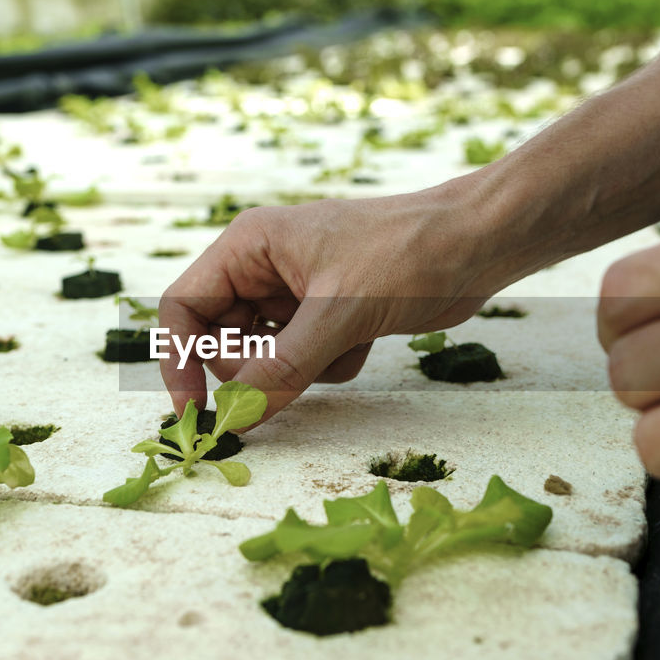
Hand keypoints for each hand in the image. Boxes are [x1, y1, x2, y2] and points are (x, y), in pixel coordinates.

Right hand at [158, 180, 508, 424]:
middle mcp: (263, 269)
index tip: (195, 414)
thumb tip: (235, 416)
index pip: (183, 309)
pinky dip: (329, 366)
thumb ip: (282, 368)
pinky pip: (301, 363)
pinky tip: (365, 340)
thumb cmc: (409, 253)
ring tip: (341, 342)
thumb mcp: (339, 314)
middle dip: (254, 369)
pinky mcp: (327, 317)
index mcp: (249, 247)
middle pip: (221, 342)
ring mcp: (295, 295)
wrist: (479, 243)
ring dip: (297, 369)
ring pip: (263, 359)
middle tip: (292, 375)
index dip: (179, 363)